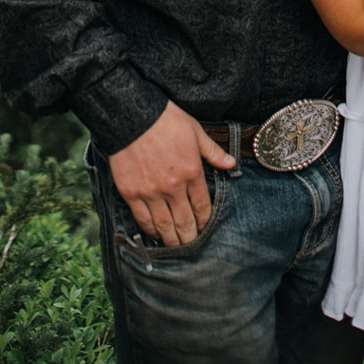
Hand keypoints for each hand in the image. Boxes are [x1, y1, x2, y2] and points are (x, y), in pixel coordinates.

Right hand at [108, 101, 235, 245]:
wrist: (133, 116)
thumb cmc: (166, 120)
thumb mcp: (195, 131)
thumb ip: (213, 151)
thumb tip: (231, 164)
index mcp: (192, 172)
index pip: (202, 207)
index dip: (204, 222)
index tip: (204, 229)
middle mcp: (173, 187)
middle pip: (185, 222)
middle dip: (191, 237)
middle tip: (192, 244)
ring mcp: (152, 193)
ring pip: (165, 226)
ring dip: (172, 240)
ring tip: (177, 246)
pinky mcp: (132, 193)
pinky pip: (143, 220)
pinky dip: (151, 231)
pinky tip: (156, 234)